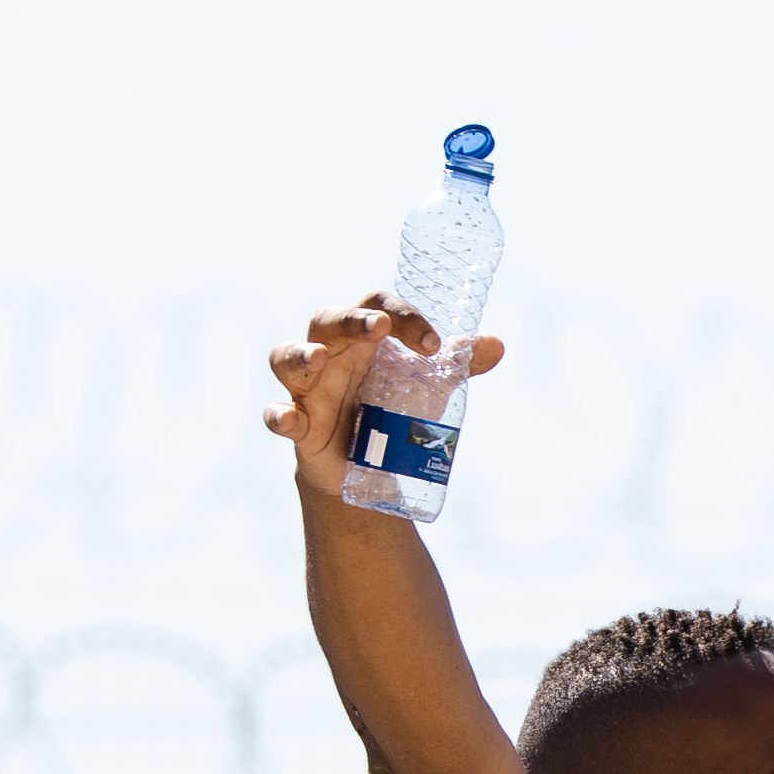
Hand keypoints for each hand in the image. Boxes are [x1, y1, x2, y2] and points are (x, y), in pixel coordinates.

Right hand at [263, 295, 505, 510]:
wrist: (365, 465)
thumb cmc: (393, 408)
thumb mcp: (428, 387)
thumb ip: (457, 366)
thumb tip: (496, 345)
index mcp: (364, 337)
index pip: (375, 308)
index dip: (402, 317)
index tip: (433, 345)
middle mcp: (330, 352)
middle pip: (327, 321)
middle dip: (351, 322)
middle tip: (377, 328)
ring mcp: (308, 387)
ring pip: (287, 357)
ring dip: (301, 356)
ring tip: (320, 360)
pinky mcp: (298, 423)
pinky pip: (276, 414)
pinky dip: (279, 416)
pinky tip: (290, 420)